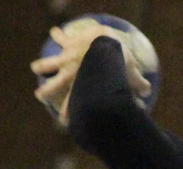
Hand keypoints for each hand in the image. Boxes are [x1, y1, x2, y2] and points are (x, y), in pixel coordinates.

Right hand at [31, 22, 149, 123]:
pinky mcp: (68, 43)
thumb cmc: (118, 61)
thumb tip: (148, 93)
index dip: (68, 114)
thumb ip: (137, 85)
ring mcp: (67, 58)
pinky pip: (60, 37)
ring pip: (48, 64)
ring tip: (35, 67)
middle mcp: (71, 74)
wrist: (105, 42)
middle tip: (40, 95)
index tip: (65, 122)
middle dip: (45, 92)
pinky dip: (57, 34)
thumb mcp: (129, 75)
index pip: (73, 104)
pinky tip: (54, 31)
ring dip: (42, 65)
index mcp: (83, 85)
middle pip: (54, 86)